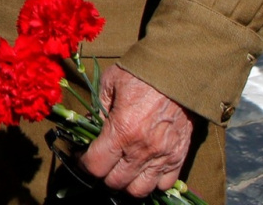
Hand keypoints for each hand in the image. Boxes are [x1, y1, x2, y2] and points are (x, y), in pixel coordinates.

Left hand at [77, 66, 194, 198]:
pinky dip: (152, 181)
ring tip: (123, 169)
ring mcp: (162, 156)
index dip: (84, 164)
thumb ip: (97, 109)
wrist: (179, 71)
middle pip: (115, 182)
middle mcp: (142, 149)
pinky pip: (164, 184)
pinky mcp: (179, 156)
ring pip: (139, 190)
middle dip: (103, 174)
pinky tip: (145, 167)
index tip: (82, 157)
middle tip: (102, 161)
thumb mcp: (110, 83)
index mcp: (122, 130)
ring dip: (127, 183)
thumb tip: (88, 125)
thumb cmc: (141, 74)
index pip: (95, 166)